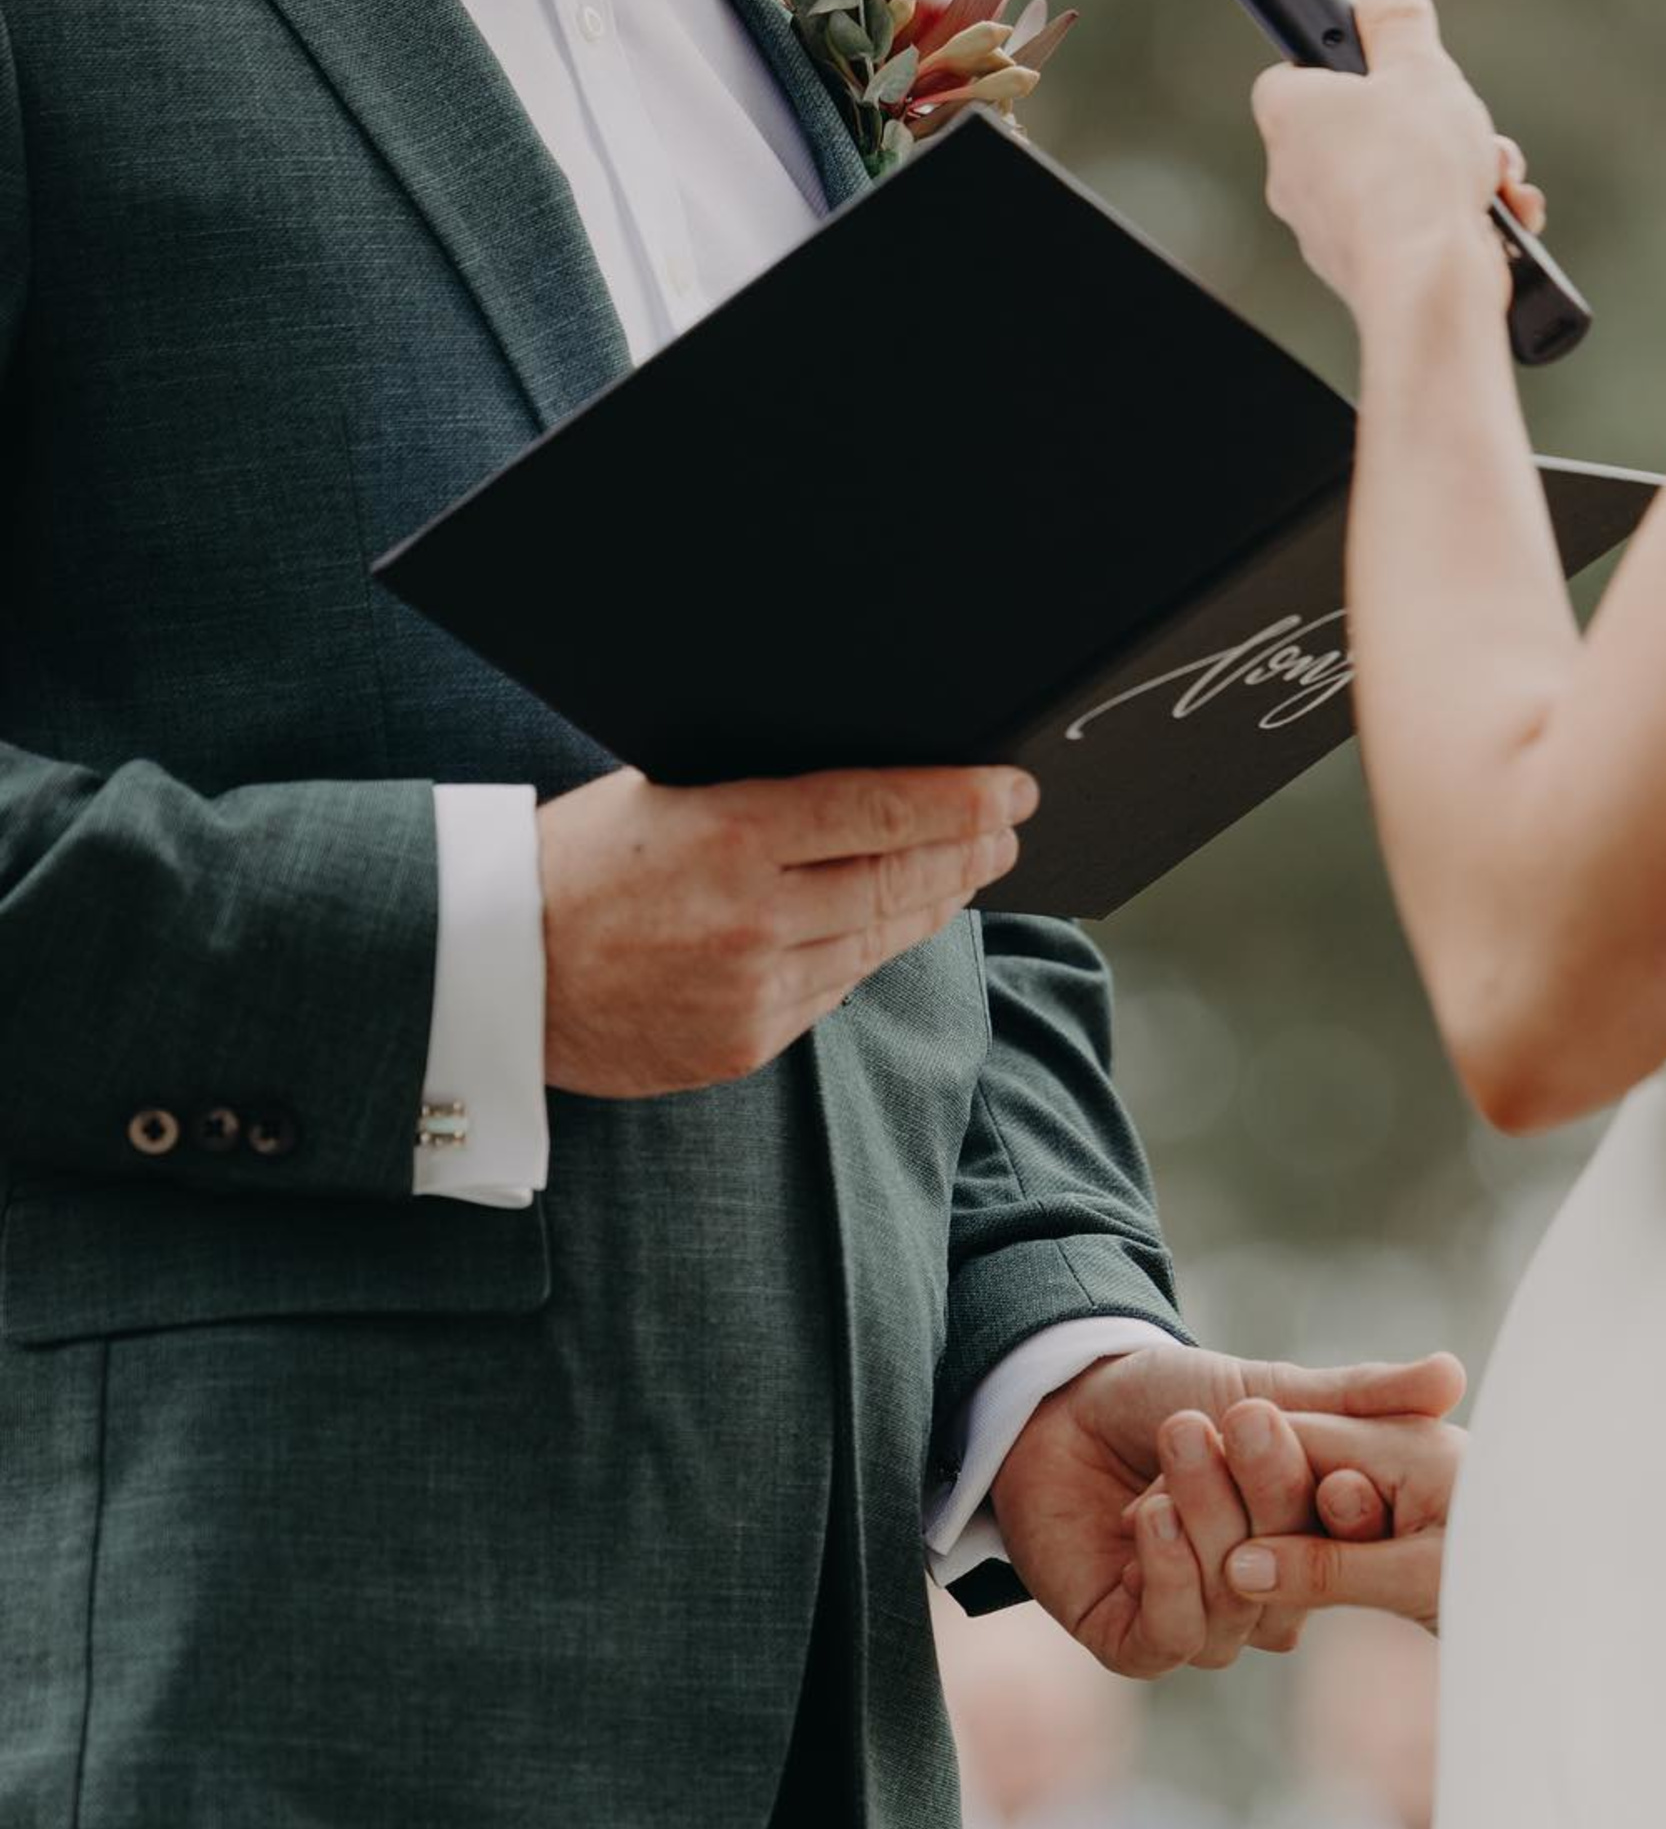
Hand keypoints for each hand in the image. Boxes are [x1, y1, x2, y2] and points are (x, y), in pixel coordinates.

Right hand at [537, 763, 1038, 1097]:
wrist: (490, 975)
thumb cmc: (566, 867)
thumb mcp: (653, 796)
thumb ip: (752, 794)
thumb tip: (855, 785)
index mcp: (728, 834)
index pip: (880, 810)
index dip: (960, 801)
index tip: (1010, 790)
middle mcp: (754, 918)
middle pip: (899, 880)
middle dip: (968, 852)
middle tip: (1007, 829)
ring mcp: (754, 990)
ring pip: (877, 942)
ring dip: (933, 904)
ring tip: (968, 872)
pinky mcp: (746, 1043)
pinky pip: (831, 989)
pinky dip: (867, 952)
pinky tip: (889, 927)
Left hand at [990, 1346, 1465, 1678]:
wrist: (1060, 1404)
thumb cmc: (1168, 1397)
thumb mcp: (1272, 1390)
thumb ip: (1359, 1396)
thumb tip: (1455, 1375)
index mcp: (1307, 1549)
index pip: (1345, 1548)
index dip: (1341, 1506)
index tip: (1326, 1448)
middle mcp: (1260, 1598)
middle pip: (1291, 1576)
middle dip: (1265, 1496)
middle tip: (1240, 1420)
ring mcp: (1198, 1624)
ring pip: (1232, 1603)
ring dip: (1208, 1519)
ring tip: (1181, 1442)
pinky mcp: (1131, 1642)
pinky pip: (1172, 1636)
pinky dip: (1167, 1574)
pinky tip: (1150, 1515)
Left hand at [1253, 0, 1544, 316]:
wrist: (1428, 290)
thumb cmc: (1412, 177)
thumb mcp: (1419, 67)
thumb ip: (1400, 15)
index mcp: (1291, 119)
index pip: (1296, 72)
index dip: (1345, 63)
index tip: (1387, 64)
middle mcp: (1296, 181)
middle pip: (1364, 128)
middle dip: (1427, 123)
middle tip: (1461, 122)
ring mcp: (1329, 234)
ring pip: (1397, 180)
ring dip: (1455, 170)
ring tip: (1488, 176)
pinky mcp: (1368, 275)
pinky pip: (1413, 230)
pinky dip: (1456, 219)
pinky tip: (1492, 219)